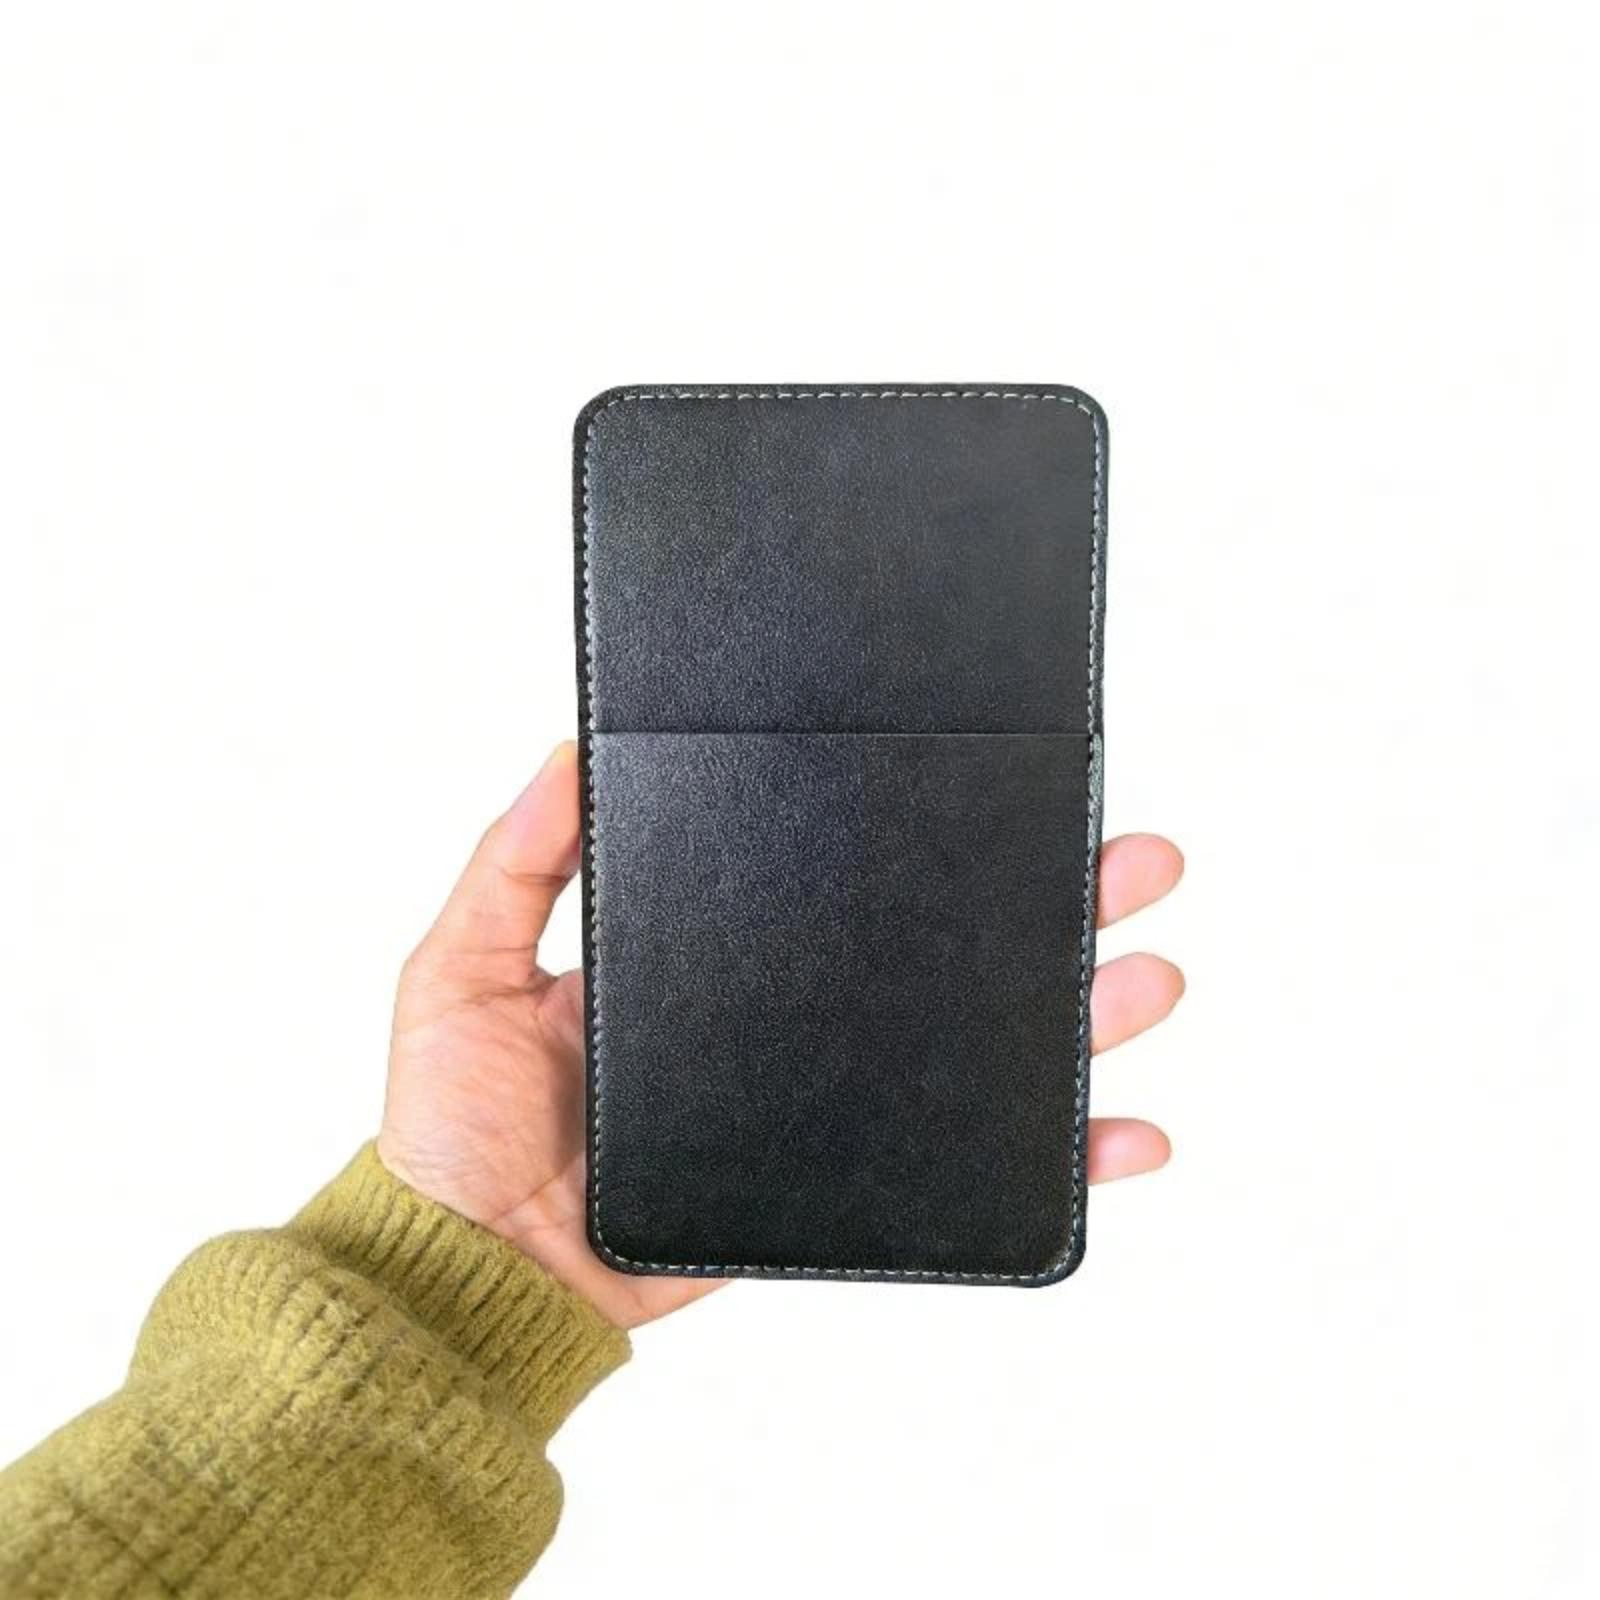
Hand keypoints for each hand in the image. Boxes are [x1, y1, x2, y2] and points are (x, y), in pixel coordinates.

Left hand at [378, 742, 1184, 1327]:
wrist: (474, 1275)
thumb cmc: (454, 1124)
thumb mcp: (460, 966)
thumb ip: (515, 864)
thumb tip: (570, 748)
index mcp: (717, 944)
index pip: (845, 868)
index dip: (926, 824)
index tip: (1000, 771)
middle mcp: (789, 1010)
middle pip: (943, 945)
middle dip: (1051, 902)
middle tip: (1131, 856)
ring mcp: (822, 1097)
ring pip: (979, 1048)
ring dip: (1081, 1015)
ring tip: (1152, 973)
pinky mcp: (835, 1181)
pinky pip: (960, 1172)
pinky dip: (1052, 1160)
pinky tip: (1126, 1139)